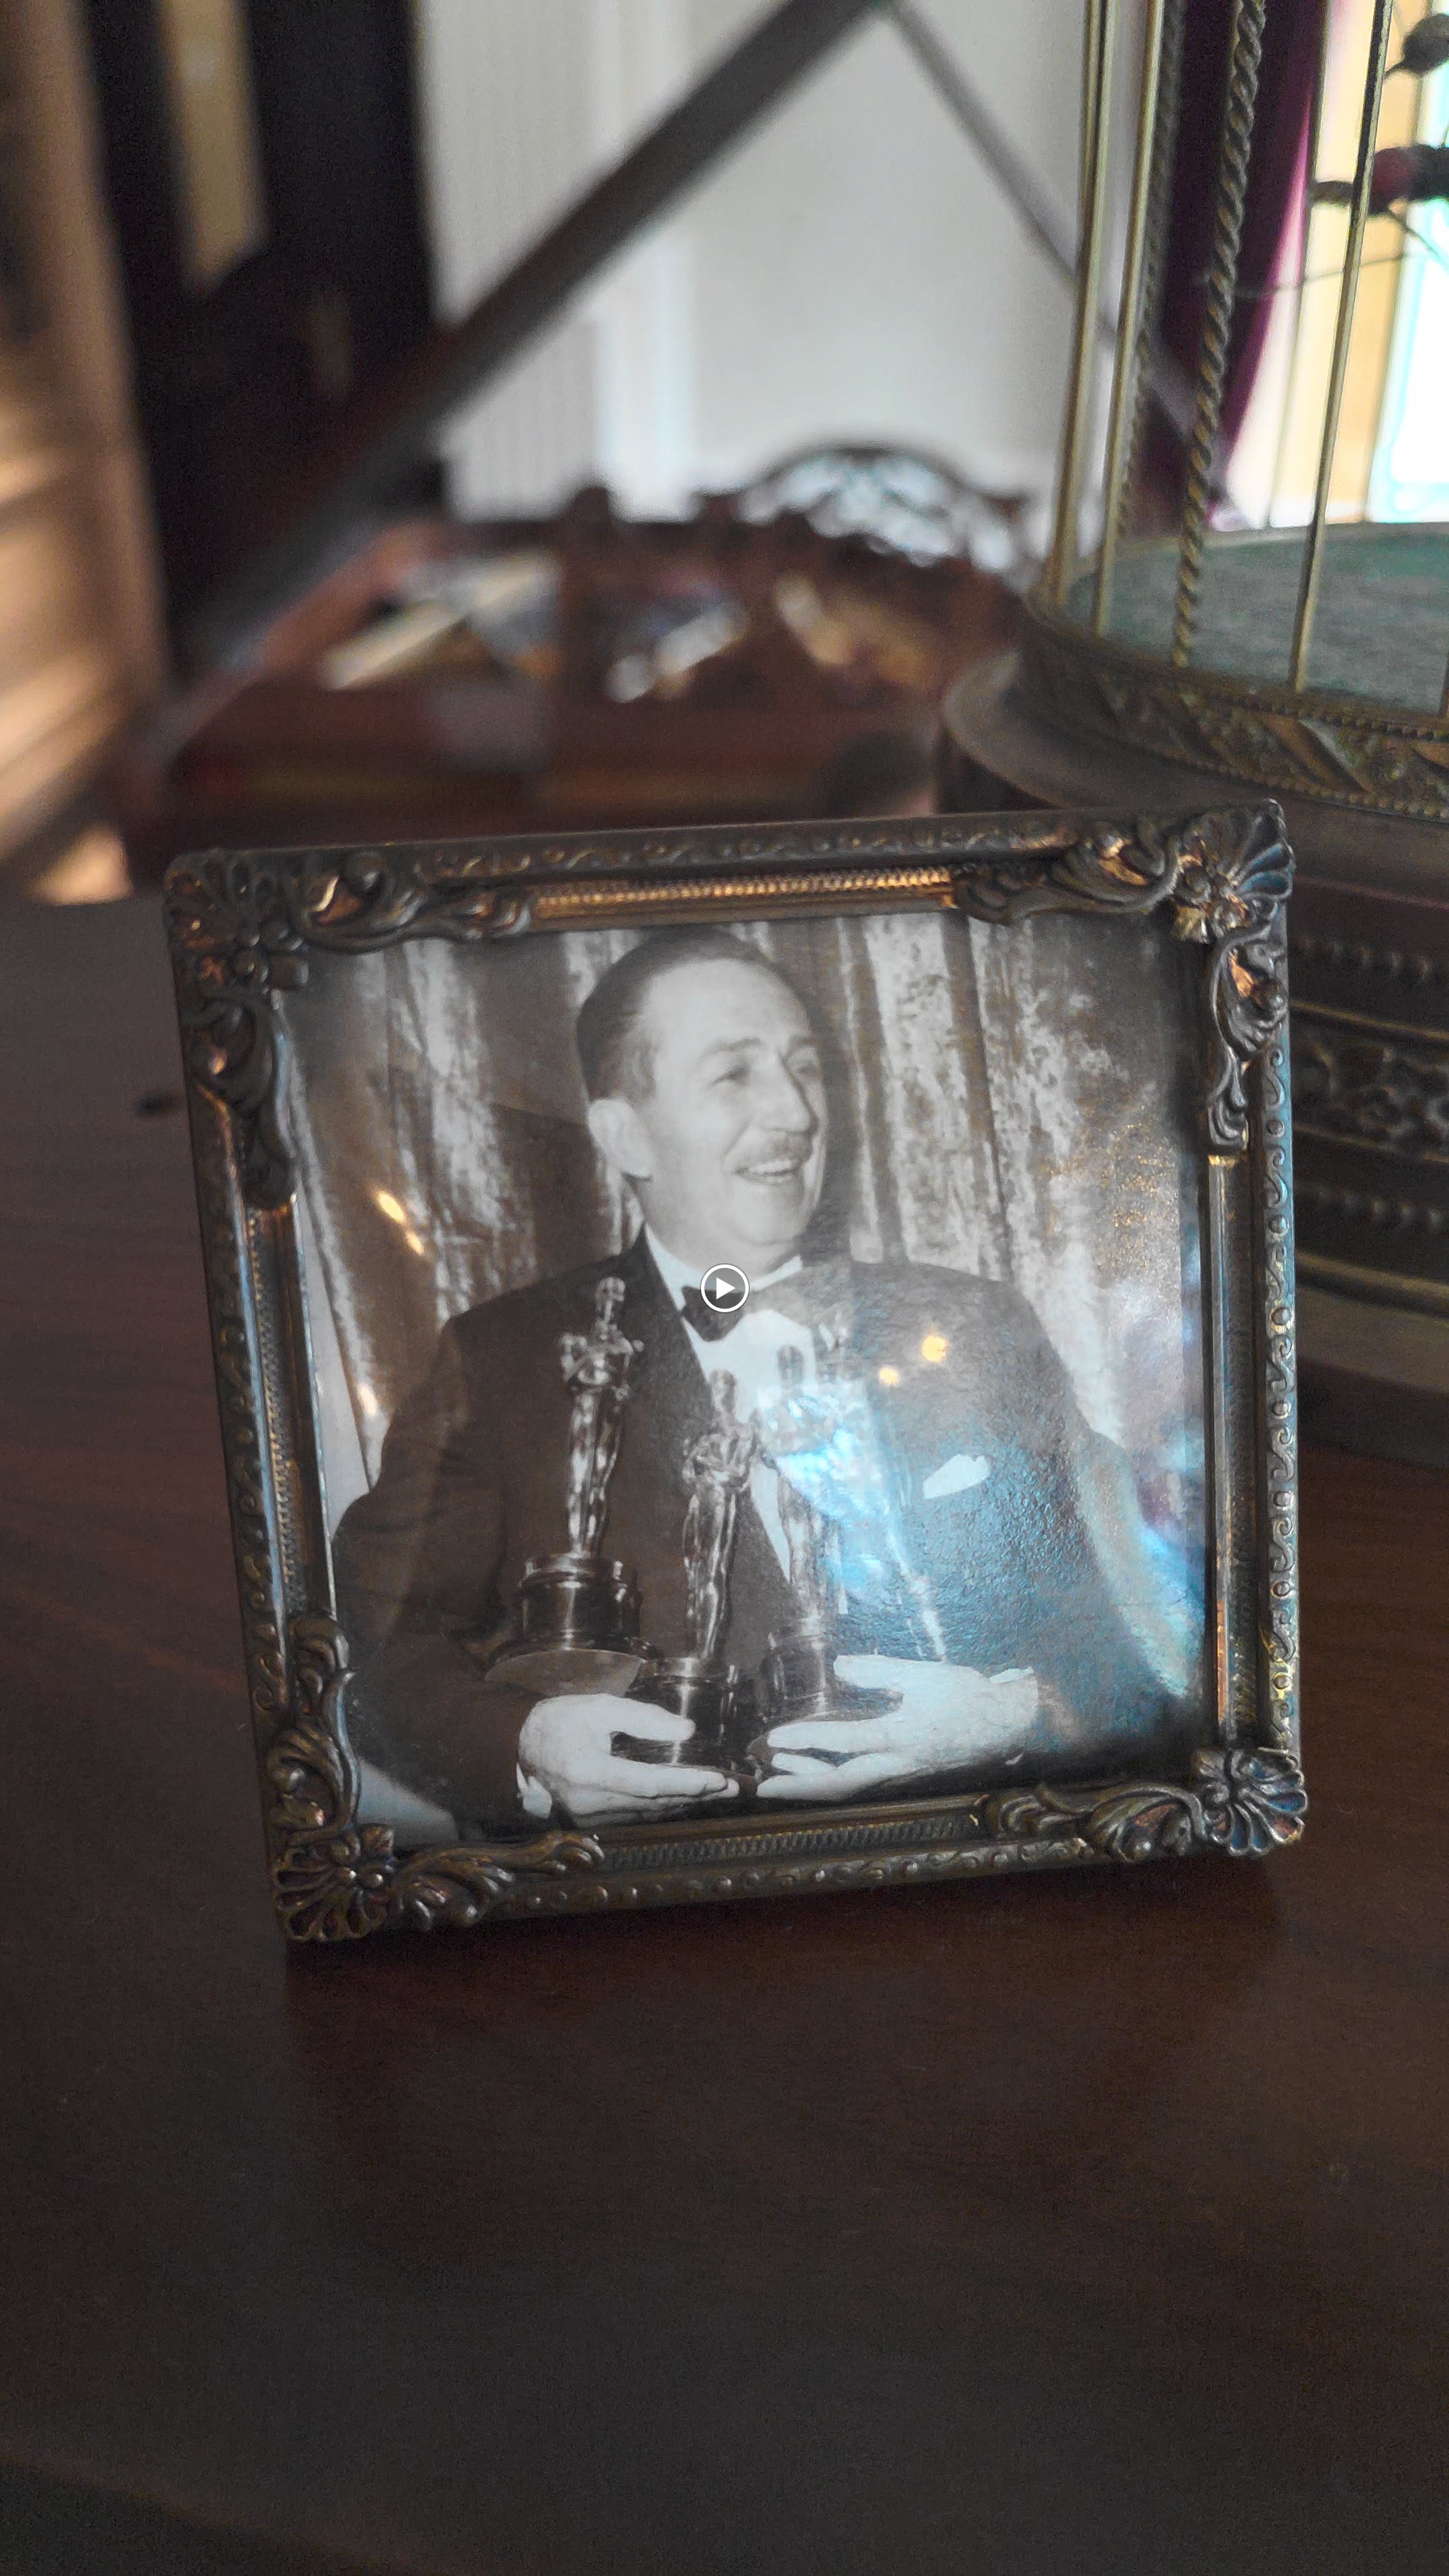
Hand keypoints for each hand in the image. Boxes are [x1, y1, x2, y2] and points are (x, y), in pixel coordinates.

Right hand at [518, 1694, 737, 1823]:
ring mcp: (588, 1816)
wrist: (522, 1747)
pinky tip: (686, 1799)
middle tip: (732, 1788)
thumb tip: (687, 1732)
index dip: (687, 1782)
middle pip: (654, 1803)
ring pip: (647, 1813)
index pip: (650, 1783)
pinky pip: (634, 1815)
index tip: (718, 1779)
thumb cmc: (561, 1720)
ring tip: (717, 1793)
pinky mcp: (589, 1820)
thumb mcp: (600, 1707)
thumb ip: (644, 1718)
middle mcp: (590, 1802)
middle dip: (696, 1795)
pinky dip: (662, 1807)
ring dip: (684, 1803)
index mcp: (590, 1772)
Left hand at [757, 1656, 1037, 1803]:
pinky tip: (812, 1766)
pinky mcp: (904, 1774)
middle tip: (763, 1787)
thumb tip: (840, 1666)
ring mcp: (900, 1775)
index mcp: (900, 1738)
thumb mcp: (925, 1675)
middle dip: (799, 1786)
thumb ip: (881, 1671)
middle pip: (840, 1785)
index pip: (845, 1742)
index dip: (807, 1740)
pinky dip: (832, 1777)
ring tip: (777, 1774)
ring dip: (811, 1782)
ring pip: (849, 1787)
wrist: (1006, 1725)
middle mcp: (897, 1765)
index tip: (775, 1738)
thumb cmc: (967, 1696)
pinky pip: (861, 1783)